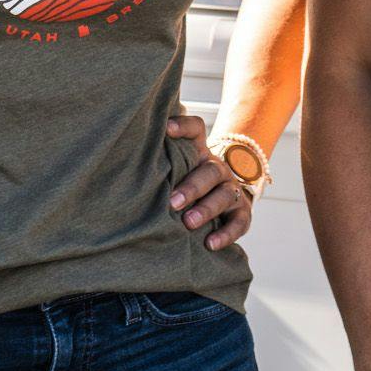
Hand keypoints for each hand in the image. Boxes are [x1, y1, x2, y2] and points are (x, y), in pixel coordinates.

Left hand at [164, 114, 254, 250]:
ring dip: (206, 209)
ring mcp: (232, 190)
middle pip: (209, 171)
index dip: (183, 127)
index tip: (166, 129)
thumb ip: (161, 161)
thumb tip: (127, 153)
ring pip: (224, 195)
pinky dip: (226, 234)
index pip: (196, 130)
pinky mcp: (242, 213)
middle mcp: (218, 169)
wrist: (226, 196)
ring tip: (188, 223)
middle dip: (191, 187)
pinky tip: (210, 244)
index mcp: (199, 153)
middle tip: (172, 202)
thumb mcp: (177, 168)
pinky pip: (238, 223)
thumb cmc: (188, 182)